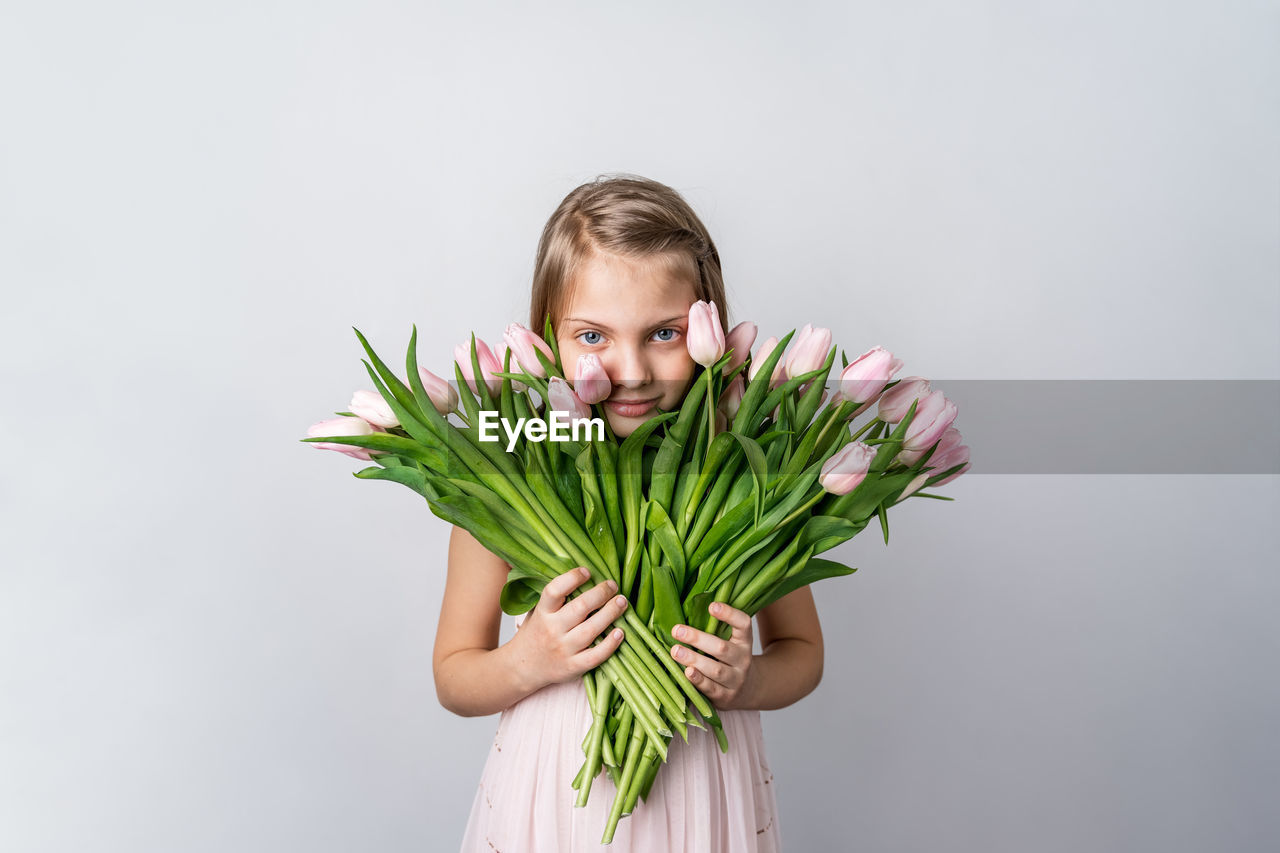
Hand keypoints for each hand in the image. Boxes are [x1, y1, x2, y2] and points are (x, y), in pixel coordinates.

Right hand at [511, 567, 627, 691]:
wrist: (522, 668)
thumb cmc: (535, 635)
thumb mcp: (538, 612)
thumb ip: (556, 598)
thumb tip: (585, 574)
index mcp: (542, 613)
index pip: (554, 591)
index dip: (572, 578)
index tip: (587, 571)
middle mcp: (552, 630)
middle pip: (580, 608)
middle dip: (601, 593)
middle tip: (613, 585)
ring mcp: (563, 649)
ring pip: (591, 629)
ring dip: (610, 613)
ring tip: (622, 602)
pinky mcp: (573, 667)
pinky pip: (595, 656)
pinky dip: (610, 644)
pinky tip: (620, 632)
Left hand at [671, 602, 754, 709]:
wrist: (749, 690)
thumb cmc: (730, 659)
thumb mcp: (732, 642)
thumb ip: (715, 629)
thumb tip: (684, 609)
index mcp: (744, 641)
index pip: (743, 624)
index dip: (730, 614)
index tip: (712, 606)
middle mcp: (743, 660)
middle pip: (722, 648)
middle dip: (698, 638)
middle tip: (677, 630)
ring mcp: (735, 680)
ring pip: (715, 669)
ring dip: (694, 659)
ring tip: (675, 651)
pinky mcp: (726, 697)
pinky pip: (711, 688)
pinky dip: (698, 680)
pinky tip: (686, 672)